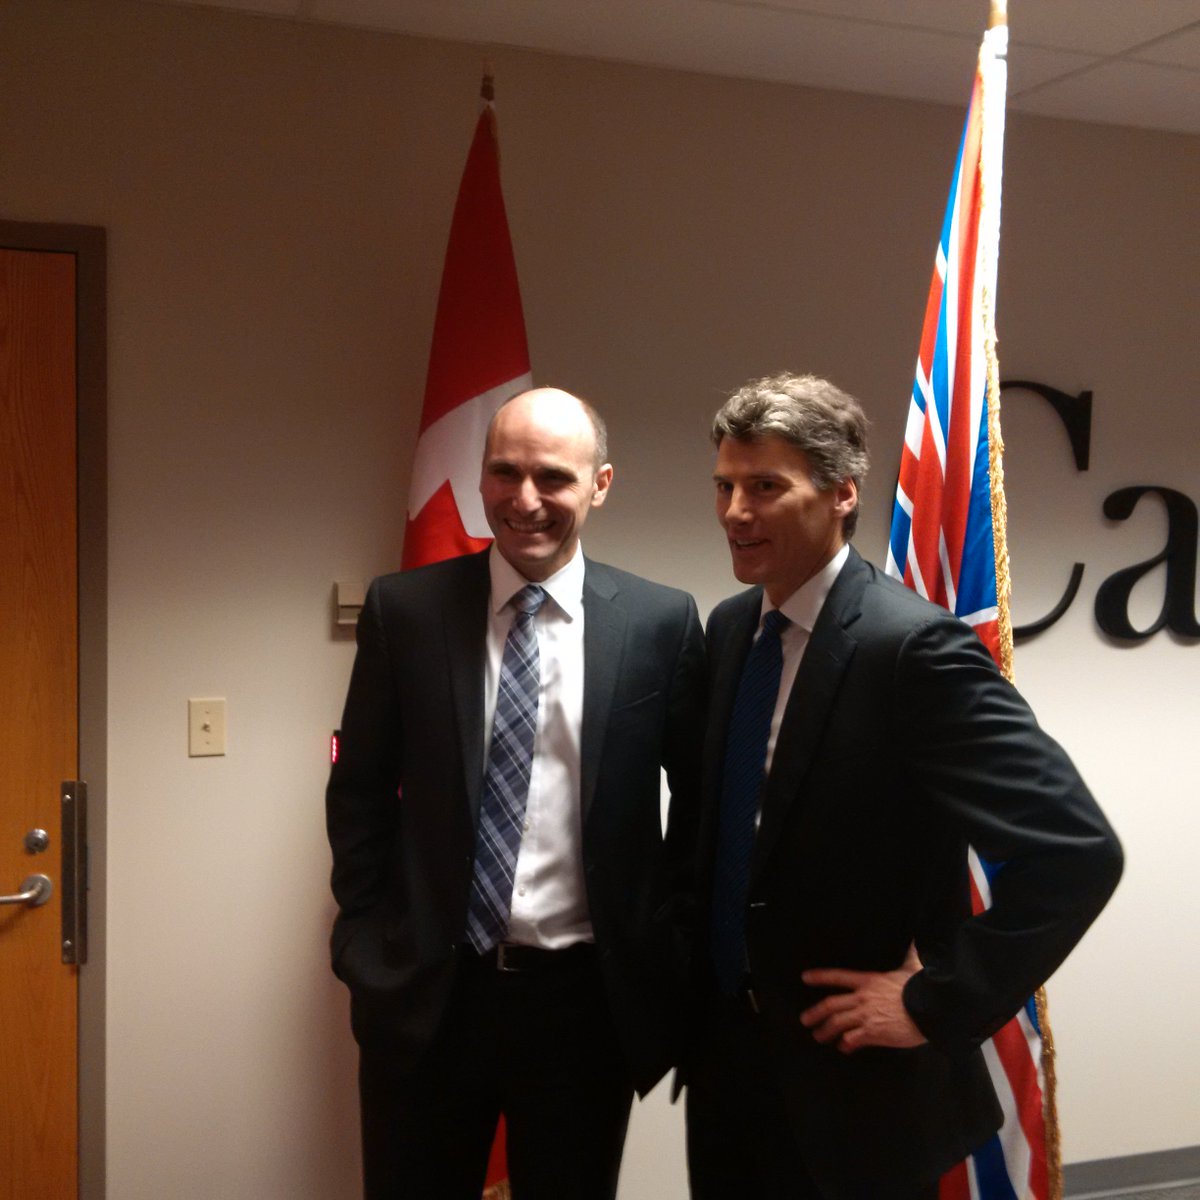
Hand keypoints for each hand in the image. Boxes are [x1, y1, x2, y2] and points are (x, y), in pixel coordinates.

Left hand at [798, 944, 926, 1053]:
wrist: (931, 1008)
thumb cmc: (921, 987)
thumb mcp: (911, 967)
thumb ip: (908, 955)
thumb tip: (914, 941)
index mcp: (869, 980)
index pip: (838, 976)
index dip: (820, 977)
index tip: (805, 978)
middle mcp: (863, 997)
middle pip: (830, 1004)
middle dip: (815, 1013)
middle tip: (805, 1020)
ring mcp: (866, 1015)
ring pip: (836, 1023)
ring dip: (825, 1031)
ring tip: (819, 1036)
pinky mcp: (873, 1032)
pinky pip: (852, 1039)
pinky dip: (845, 1044)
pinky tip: (844, 1047)